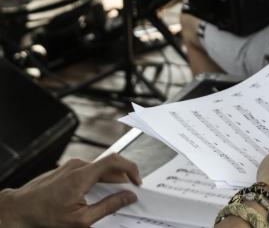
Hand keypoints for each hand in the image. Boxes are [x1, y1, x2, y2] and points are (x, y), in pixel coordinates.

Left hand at [0, 153, 141, 227]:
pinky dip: (99, 179)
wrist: (19, 209)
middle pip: (110, 166)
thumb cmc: (45, 215)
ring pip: (100, 168)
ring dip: (111, 180)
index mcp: (82, 176)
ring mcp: (72, 165)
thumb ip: (108, 207)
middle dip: (123, 178)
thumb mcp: (81, 219)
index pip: (115, 161)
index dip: (131, 168)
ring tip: (112, 196)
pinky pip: (91, 170)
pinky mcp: (69, 168)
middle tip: (129, 193)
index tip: (137, 181)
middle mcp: (78, 165)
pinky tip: (97, 193)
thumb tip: (127, 198)